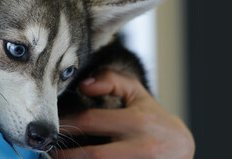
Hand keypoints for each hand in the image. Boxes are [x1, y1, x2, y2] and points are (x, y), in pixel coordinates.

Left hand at [50, 70, 194, 158]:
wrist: (183, 149)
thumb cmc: (154, 120)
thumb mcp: (138, 95)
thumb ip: (112, 80)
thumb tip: (84, 85)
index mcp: (139, 122)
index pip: (92, 122)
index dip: (67, 125)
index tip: (53, 128)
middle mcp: (142, 147)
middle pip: (92, 156)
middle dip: (65, 156)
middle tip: (48, 152)